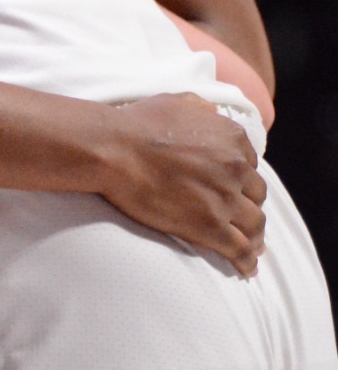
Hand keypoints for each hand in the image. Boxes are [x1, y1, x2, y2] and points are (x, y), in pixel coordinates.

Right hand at [97, 92, 265, 275]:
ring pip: (255, 224)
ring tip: (252, 248)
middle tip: (243, 218)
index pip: (250, 164)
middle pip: (256, 195)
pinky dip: (246, 261)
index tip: (234, 189)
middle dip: (250, 206)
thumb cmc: (137, 124)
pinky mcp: (210, 226)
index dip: (241, 178)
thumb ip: (202, 109)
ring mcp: (225, 199)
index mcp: (232, 138)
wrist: (114, 148)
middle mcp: (236, 167)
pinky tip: (246, 268)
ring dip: (255, 237)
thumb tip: (212, 114)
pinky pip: (239, 249)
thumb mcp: (176, 102)